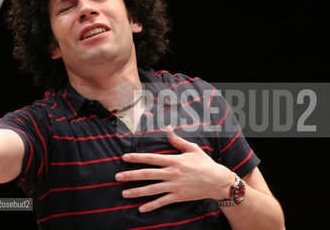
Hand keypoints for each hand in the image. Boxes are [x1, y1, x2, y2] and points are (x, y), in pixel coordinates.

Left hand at [115, 126, 234, 212]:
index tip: (124, 157)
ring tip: (124, 193)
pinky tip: (141, 208)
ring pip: (152, 189)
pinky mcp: (178, 197)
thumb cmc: (205, 163)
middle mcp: (172, 173)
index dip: (137, 158)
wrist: (218, 181)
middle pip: (147, 174)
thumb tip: (168, 128)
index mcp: (174, 160)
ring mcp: (175, 186)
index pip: (151, 158)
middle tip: (117, 176)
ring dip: (137, 191)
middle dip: (131, 175)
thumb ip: (177, 140)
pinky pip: (162, 202)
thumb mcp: (192, 148)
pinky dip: (151, 206)